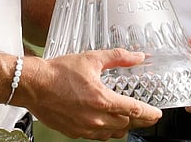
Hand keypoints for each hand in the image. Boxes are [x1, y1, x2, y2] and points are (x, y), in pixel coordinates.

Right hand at [18, 49, 161, 139]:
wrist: (34, 85)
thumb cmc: (58, 73)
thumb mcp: (91, 59)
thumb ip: (117, 58)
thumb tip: (137, 56)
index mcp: (102, 100)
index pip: (135, 111)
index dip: (149, 113)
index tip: (157, 113)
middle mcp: (96, 118)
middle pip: (127, 125)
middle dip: (139, 120)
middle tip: (146, 116)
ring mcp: (85, 128)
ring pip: (113, 134)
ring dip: (123, 127)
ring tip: (127, 119)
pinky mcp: (75, 133)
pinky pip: (97, 137)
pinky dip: (105, 131)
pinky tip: (105, 123)